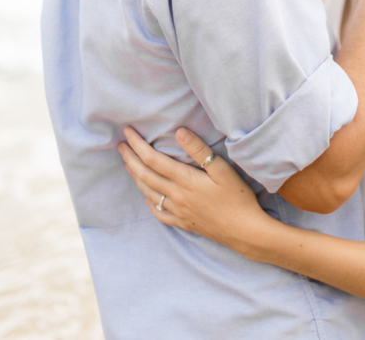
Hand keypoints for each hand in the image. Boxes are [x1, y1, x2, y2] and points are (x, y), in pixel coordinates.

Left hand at [117, 128, 271, 258]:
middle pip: (145, 175)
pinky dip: (148, 201)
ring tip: (128, 164)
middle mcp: (176, 196)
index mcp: (185, 180)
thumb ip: (199, 151)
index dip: (138, 145)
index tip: (128, 132)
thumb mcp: (222, 170)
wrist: (244, 231)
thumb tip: (179, 132)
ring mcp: (178, 212)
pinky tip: (147, 196)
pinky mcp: (183, 223)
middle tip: (120, 145)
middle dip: (130, 158)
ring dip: (135, 177)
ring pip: (148, 192)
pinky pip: (159, 212)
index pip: (153, 160)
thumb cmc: (237, 198)